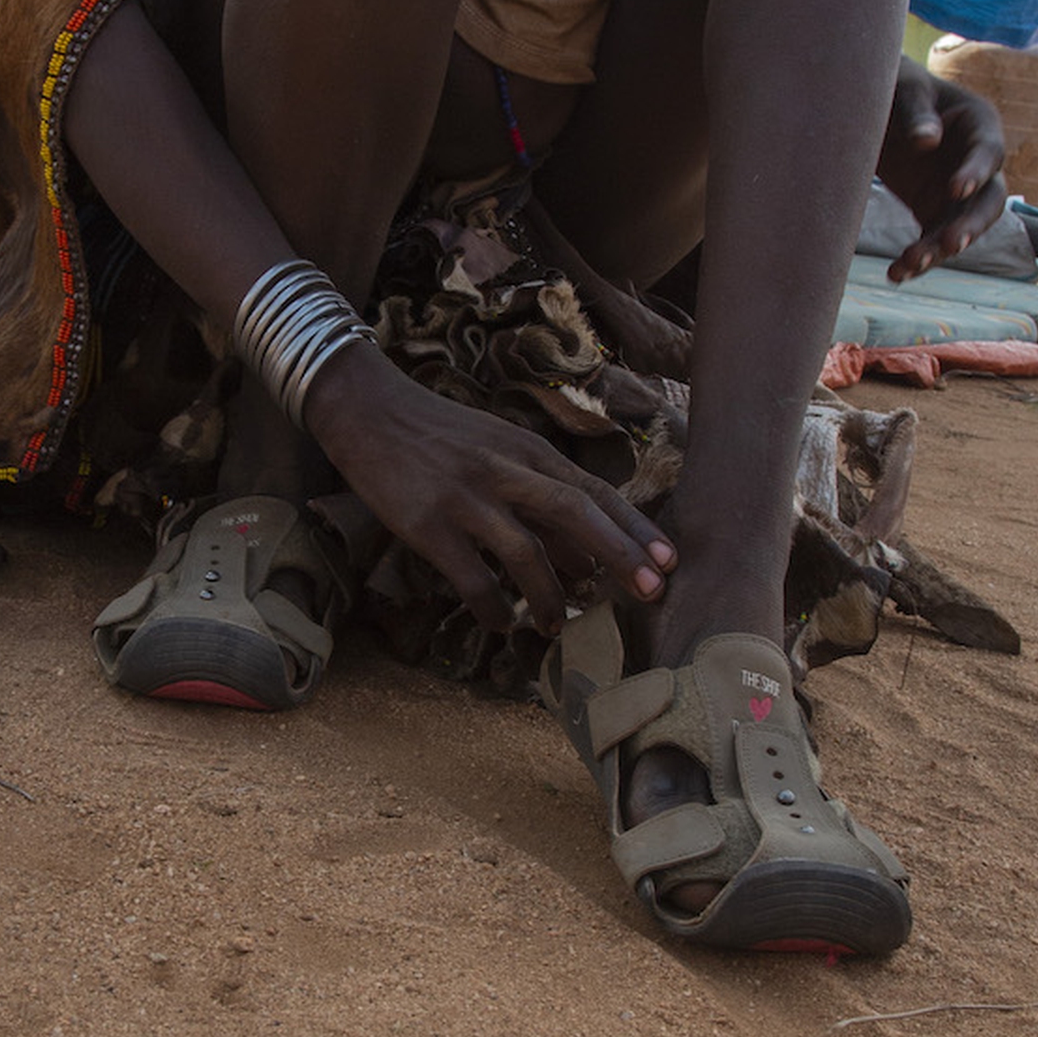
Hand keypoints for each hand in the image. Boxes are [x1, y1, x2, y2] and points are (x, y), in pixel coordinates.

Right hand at [305, 340, 675, 637]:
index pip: (594, 490)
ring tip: (559, 625)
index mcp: (527, 449)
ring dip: (552, 597)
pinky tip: (502, 624)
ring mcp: (466, 497)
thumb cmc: (441, 436)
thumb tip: (586, 562)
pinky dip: (494, 609)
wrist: (369, 411)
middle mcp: (504, 469)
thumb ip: (540, 498)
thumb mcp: (499, 451)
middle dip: (619, 554)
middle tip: (651, 594)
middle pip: (575, 512)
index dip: (634, 527)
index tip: (669, 561)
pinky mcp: (428, 525)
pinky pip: (473, 580)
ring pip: (527, 553)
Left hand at [877, 58, 1007, 281]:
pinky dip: (918, 258)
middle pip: (988, 201)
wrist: (877, 104)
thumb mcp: (904, 88)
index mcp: (980, 125)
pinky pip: (933, 240)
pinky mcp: (934, 210)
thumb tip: (927, 141)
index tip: (955, 189)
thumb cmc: (897, 86)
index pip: (989, 152)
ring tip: (911, 264)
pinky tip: (897, 274)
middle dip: (971, 225)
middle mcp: (977, 163)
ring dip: (940, 249)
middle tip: (952, 243)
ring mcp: (958, 191)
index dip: (975, 172)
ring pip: (961, 228)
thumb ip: (916, 111)